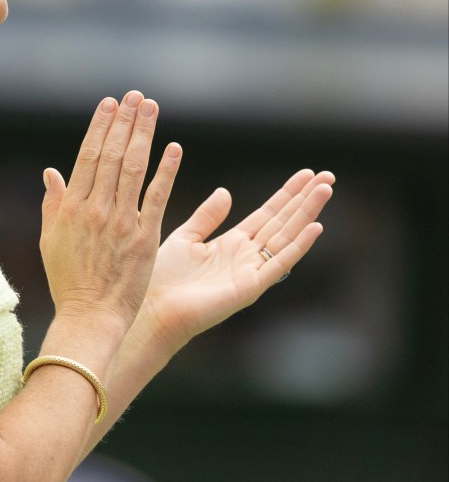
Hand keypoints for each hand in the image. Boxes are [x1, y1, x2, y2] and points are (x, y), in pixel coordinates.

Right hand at [39, 92, 181, 327]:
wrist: (90, 317)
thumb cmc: (69, 281)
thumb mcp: (50, 240)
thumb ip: (52, 204)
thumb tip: (50, 172)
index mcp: (72, 207)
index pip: (87, 156)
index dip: (100, 127)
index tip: (110, 104)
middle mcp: (96, 209)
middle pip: (111, 154)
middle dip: (124, 121)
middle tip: (135, 96)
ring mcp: (121, 222)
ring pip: (133, 167)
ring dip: (143, 134)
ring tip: (151, 108)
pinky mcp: (145, 237)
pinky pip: (157, 197)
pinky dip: (166, 171)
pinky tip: (173, 148)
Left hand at [139, 169, 334, 352]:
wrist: (154, 308)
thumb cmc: (164, 278)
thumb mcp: (185, 238)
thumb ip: (207, 217)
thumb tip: (226, 191)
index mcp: (232, 243)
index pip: (267, 214)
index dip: (287, 194)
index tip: (307, 174)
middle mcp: (247, 256)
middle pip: (283, 222)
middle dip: (305, 199)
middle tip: (328, 176)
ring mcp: (251, 272)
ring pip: (286, 237)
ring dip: (307, 213)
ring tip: (326, 190)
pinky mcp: (250, 287)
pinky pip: (279, 263)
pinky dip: (298, 246)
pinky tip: (315, 227)